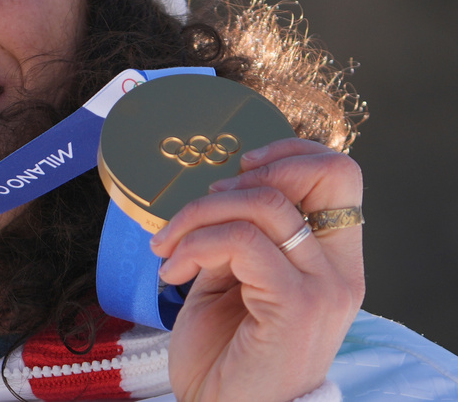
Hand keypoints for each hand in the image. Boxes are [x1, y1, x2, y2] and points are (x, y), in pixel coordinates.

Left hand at [148, 138, 363, 401]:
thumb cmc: (224, 352)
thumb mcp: (230, 278)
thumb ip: (239, 235)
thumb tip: (219, 192)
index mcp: (331, 259)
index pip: (340, 176)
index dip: (290, 153)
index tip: (239, 166)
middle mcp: (340, 270)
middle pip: (323, 174)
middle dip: (246, 175)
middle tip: (198, 207)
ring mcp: (324, 288)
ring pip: (266, 204)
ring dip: (197, 214)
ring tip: (167, 247)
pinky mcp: (295, 306)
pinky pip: (241, 242)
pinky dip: (195, 245)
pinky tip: (172, 271)